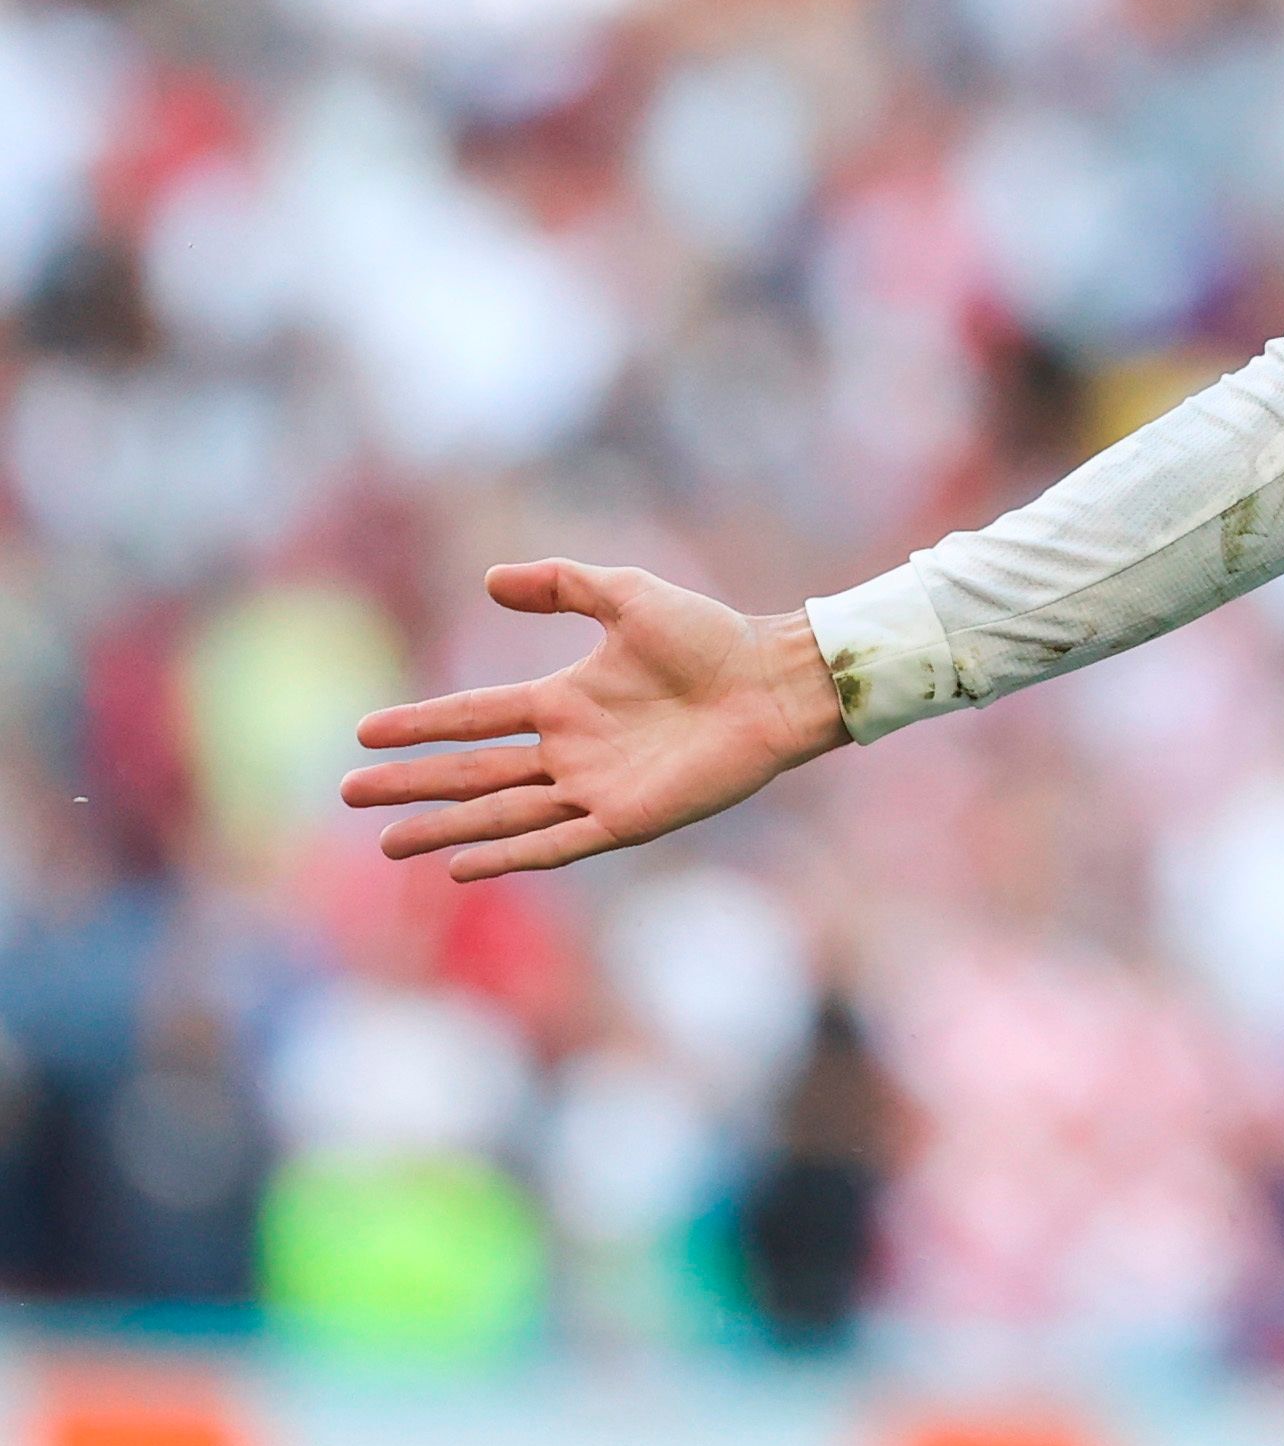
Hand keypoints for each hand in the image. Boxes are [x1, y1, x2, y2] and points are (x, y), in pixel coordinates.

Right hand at [341, 560, 848, 879]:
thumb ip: (562, 583)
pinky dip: (508, 855)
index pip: (475, 718)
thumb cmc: (711, 637)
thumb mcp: (628, 596)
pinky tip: (460, 866)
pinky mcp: (626, 819)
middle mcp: (570, 750)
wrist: (773, 679)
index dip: (421, 725)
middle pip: (474, 772)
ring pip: (501, 813)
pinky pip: (555, 842)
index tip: (363, 732)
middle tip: (350, 793)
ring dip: (445, 827)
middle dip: (413, 784)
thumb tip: (488, 579)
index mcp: (565, 701)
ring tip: (388, 841)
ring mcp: (594, 788)